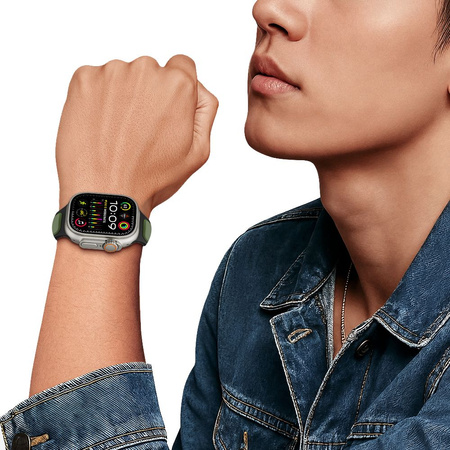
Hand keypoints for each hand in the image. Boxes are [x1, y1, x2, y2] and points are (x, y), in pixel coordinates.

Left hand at [55, 55, 218, 215]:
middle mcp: (145, 69)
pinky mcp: (83, 80)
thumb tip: (198, 89)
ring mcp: (111, 73)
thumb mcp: (199, 151)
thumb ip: (206, 111)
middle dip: (150, 94)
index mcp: (178, 84)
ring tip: (120, 133)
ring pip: (124, 76)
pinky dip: (98, 99)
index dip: (177, 92)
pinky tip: (102, 127)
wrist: (105, 192)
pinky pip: (96, 81)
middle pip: (152, 71)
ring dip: (123, 97)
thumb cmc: (151, 177)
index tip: (166, 112)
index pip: (183, 67)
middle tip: (142, 131)